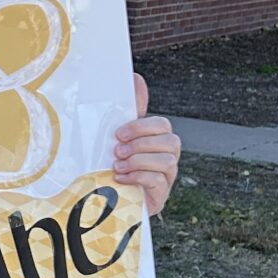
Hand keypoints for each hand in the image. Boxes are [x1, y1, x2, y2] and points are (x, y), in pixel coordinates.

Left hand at [115, 74, 181, 217]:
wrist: (107, 199)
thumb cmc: (114, 162)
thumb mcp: (117, 136)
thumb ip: (129, 111)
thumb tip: (136, 78)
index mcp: (156, 138)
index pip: (161, 124)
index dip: (142, 127)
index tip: (118, 133)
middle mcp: (166, 155)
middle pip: (171, 141)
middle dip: (142, 143)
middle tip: (117, 150)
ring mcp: (167, 176)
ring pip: (167, 161)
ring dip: (138, 161)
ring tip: (117, 166)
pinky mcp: (161, 194)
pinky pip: (159, 181)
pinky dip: (138, 178)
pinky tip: (120, 178)